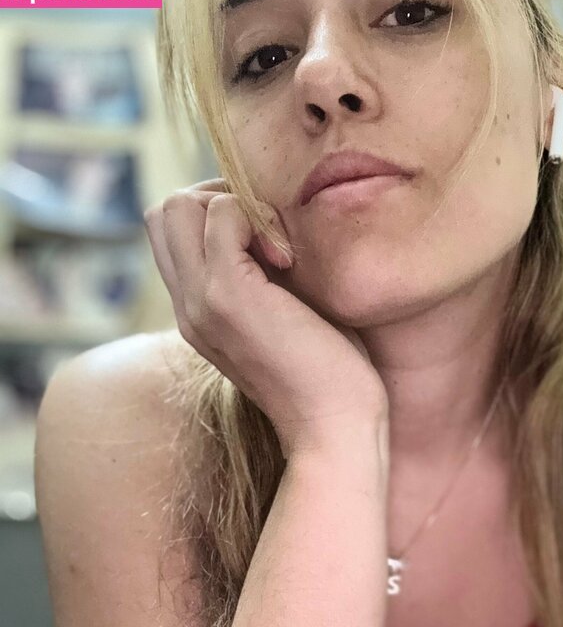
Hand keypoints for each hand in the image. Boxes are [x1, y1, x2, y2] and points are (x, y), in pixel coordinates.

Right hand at [144, 180, 387, 457]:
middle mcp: (187, 307)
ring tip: (278, 244)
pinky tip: (290, 257)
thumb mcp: (288, 315)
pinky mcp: (226, 296)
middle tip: (270, 230)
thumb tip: (278, 223)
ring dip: (233, 203)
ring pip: (178, 205)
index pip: (172, 233)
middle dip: (218, 198)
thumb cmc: (330, 375)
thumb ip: (269, 275)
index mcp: (198, 313)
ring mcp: (200, 301)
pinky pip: (220, 216)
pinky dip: (256, 216)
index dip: (216, 212)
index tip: (268, 235)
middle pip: (164, 211)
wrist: (335, 428)